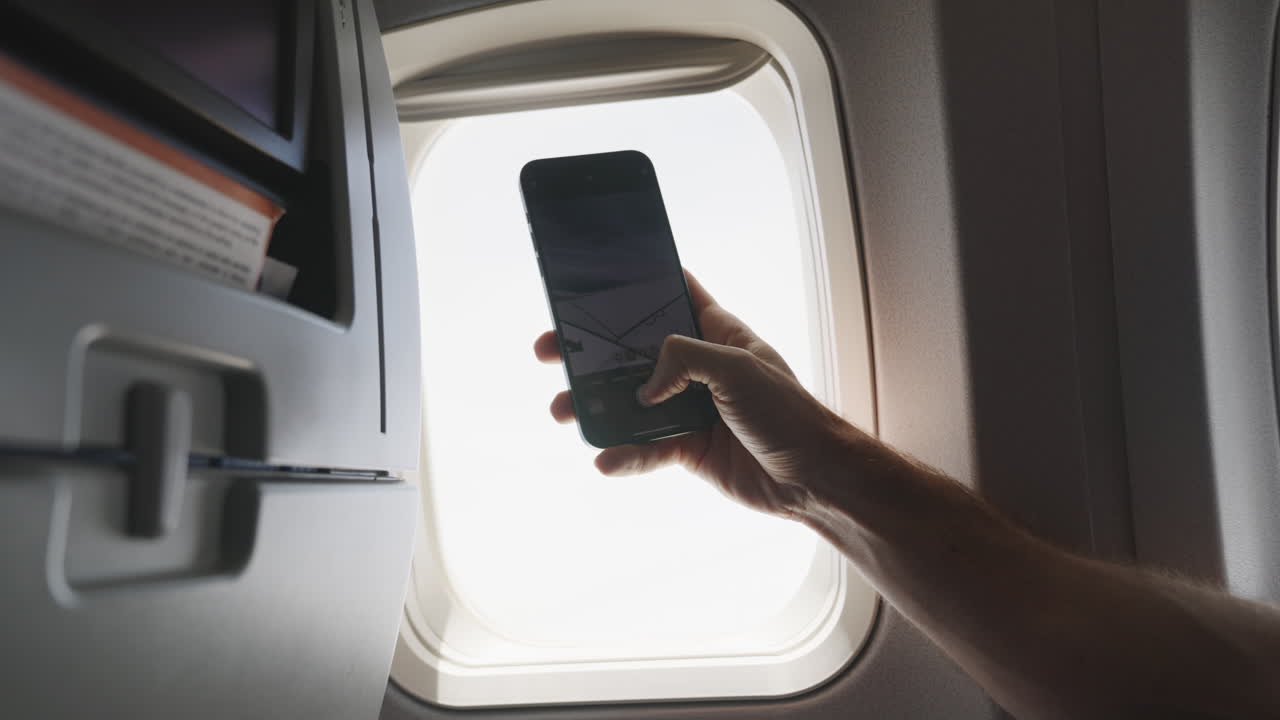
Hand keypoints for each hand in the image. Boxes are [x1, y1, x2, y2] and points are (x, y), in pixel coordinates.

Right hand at [533, 271, 855, 518]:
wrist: (811, 477)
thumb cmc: (787, 411)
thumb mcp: (737, 368)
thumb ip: (683, 360)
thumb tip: (644, 387)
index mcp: (716, 332)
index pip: (672, 294)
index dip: (635, 285)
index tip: (592, 281)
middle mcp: (697, 366)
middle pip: (633, 351)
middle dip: (591, 352)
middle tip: (550, 352)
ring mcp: (689, 407)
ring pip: (630, 402)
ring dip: (595, 406)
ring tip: (563, 411)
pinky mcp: (687, 448)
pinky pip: (646, 448)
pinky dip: (625, 454)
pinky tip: (605, 460)